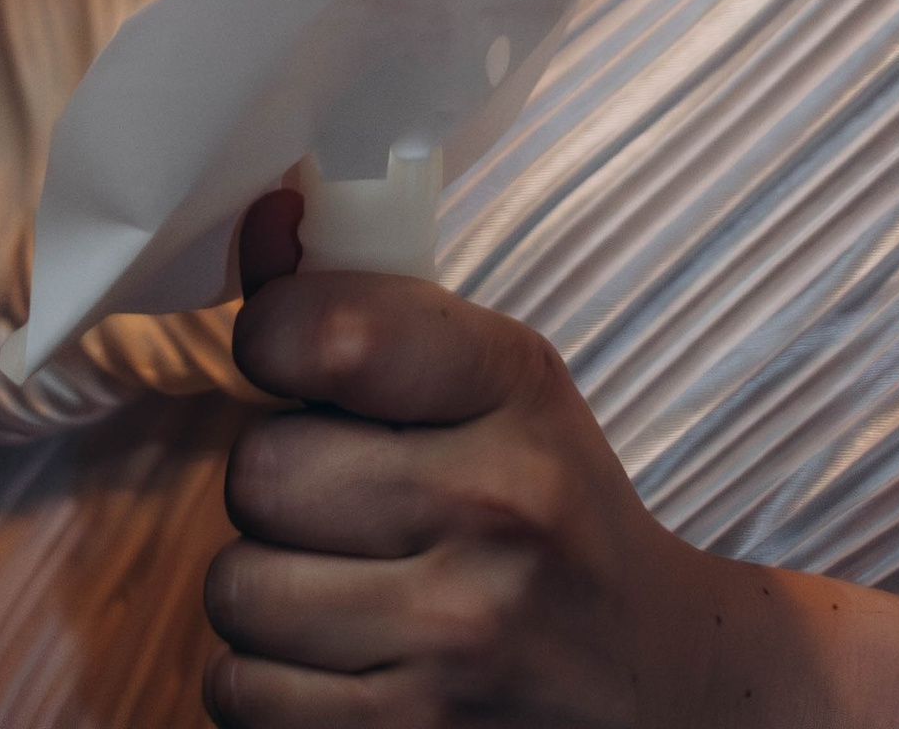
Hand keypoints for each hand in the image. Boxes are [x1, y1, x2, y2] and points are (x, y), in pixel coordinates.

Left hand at [207, 198, 898, 727]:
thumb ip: (369, 304)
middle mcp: (494, 509)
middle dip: (275, 487)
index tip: (284, 360)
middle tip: (336, 501)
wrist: (660, 684)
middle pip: (259, 472)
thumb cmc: (551, 513)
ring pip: (237, 591)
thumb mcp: (498, 383)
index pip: (326, 331)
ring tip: (341, 585)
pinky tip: (339, 661)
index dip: (269, 342)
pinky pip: (241, 696)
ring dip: (266, 592)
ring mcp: (457, 640)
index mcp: (515, 388)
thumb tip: (261, 217)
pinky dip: (265, 685)